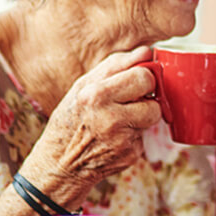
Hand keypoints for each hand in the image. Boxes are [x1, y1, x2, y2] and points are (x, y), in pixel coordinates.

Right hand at [26, 46, 160, 188]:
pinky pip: (145, 135)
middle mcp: (110, 118)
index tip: (136, 80)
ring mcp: (123, 139)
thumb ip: (115, 65)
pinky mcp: (132, 155)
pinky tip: (115, 138)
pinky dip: (134, 134)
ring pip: (153, 116)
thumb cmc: (71, 120)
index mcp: (96, 96)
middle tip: (131, 99)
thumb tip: (147, 51)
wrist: (61, 164)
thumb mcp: (82, 87)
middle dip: (147, 96)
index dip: (143, 77)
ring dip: (142, 116)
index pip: (143, 76)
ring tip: (119, 119)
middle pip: (154, 98)